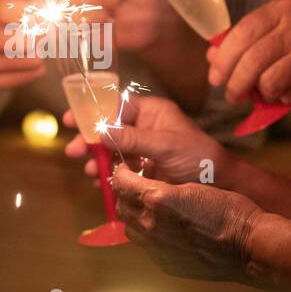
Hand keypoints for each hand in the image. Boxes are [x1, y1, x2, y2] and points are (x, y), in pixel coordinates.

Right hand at [63, 96, 225, 185]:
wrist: (219, 185)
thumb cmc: (197, 156)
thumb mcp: (165, 144)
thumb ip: (133, 139)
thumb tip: (100, 132)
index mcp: (150, 112)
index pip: (115, 106)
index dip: (92, 111)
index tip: (71, 119)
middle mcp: (143, 128)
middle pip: (107, 130)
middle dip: (89, 140)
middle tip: (73, 151)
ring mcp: (141, 150)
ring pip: (110, 151)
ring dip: (96, 160)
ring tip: (89, 171)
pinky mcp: (141, 171)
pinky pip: (118, 170)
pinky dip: (106, 175)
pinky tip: (100, 183)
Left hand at [111, 166, 262, 281]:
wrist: (247, 246)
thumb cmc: (228, 209)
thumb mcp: (193, 186)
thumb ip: (162, 187)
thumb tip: (144, 184)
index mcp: (158, 200)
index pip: (122, 184)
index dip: (121, 174)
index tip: (126, 169)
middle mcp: (150, 225)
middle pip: (121, 207)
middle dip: (125, 195)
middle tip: (136, 186)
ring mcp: (156, 248)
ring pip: (130, 229)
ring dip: (134, 216)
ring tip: (149, 208)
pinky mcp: (165, 263)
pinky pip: (147, 246)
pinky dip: (149, 235)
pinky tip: (165, 229)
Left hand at [206, 0, 290, 106]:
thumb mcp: (288, 25)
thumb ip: (252, 38)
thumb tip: (212, 57)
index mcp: (286, 8)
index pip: (242, 32)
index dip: (224, 58)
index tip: (215, 76)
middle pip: (252, 60)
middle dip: (235, 84)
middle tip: (232, 96)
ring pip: (269, 82)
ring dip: (261, 95)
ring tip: (264, 94)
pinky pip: (290, 96)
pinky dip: (283, 99)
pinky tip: (288, 93)